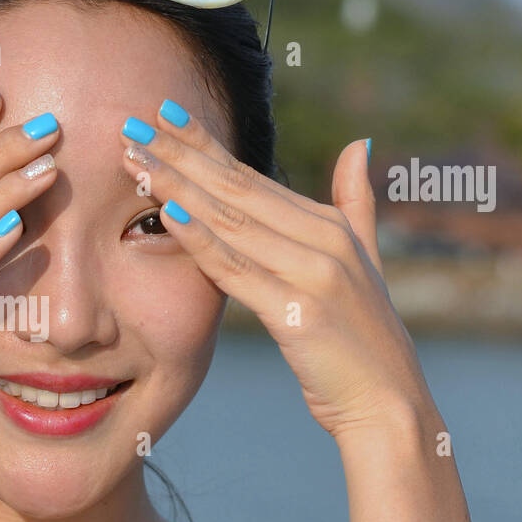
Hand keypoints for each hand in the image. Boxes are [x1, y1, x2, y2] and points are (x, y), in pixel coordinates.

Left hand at [118, 107, 433, 439]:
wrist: (388, 405)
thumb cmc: (363, 342)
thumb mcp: (365, 263)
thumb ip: (356, 204)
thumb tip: (357, 144)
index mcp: (331, 226)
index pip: (252, 177)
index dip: (205, 145)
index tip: (162, 115)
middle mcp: (324, 240)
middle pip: (236, 188)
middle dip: (180, 154)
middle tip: (132, 125)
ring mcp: (313, 274)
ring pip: (231, 220)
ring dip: (178, 187)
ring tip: (135, 159)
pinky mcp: (298, 312)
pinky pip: (238, 270)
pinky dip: (202, 240)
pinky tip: (168, 214)